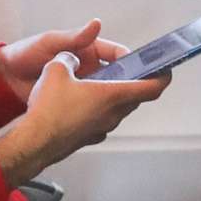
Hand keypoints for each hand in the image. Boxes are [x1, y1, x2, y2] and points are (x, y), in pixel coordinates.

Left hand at [0, 19, 130, 101]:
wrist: (5, 80)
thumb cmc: (25, 54)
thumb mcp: (49, 42)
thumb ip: (73, 37)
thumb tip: (96, 24)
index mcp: (88, 49)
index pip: (116, 53)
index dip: (129, 61)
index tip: (138, 70)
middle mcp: (90, 67)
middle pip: (117, 76)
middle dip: (126, 83)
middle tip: (134, 92)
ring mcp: (83, 86)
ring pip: (108, 93)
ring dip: (114, 99)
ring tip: (120, 106)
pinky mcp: (75, 102)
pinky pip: (93, 106)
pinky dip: (100, 111)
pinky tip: (102, 117)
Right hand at [0, 53, 168, 186]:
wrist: (35, 142)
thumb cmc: (50, 107)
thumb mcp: (56, 69)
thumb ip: (68, 58)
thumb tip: (70, 58)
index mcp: (114, 95)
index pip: (153, 87)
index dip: (163, 76)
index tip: (165, 69)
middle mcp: (114, 113)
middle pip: (134, 97)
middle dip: (131, 82)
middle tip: (122, 69)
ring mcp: (102, 128)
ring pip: (116, 109)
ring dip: (111, 96)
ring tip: (93, 82)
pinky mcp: (89, 137)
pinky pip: (100, 119)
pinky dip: (96, 109)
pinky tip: (76, 102)